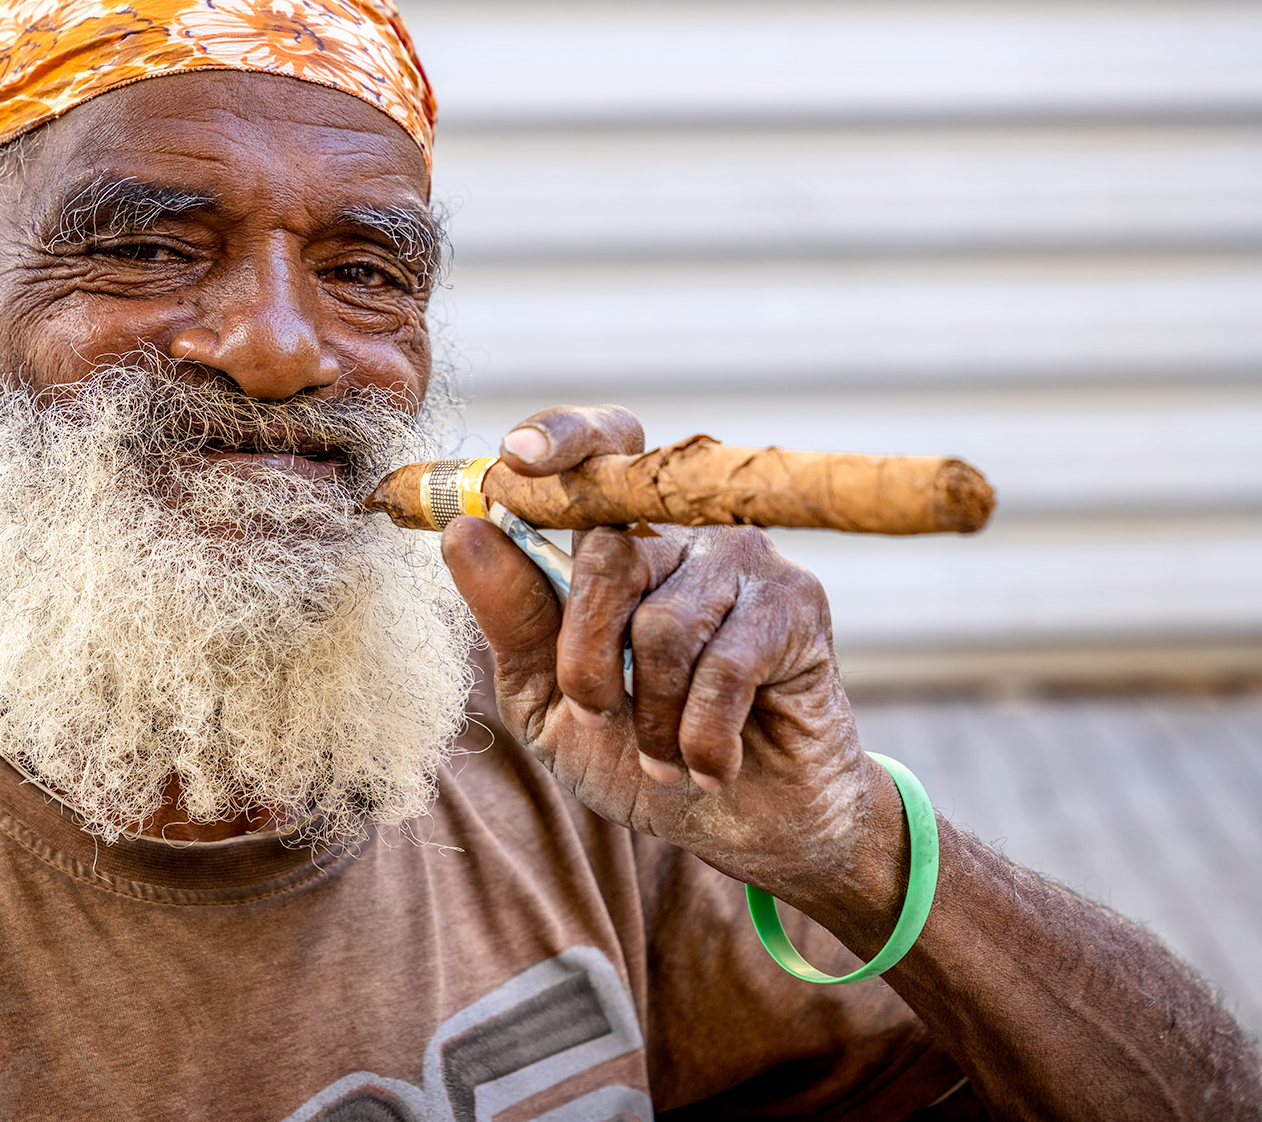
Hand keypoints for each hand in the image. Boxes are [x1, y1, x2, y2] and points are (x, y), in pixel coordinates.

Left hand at [440, 405, 906, 932]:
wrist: (743, 823)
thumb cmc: (638, 753)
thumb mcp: (546, 699)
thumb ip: (511, 618)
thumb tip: (465, 532)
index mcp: (617, 537)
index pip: (597, 448)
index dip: (559, 438)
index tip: (516, 460)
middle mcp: (681, 531)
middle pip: (609, 555)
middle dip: (585, 660)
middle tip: (597, 716)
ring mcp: (742, 560)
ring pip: (664, 624)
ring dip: (651, 718)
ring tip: (663, 755)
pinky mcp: (796, 603)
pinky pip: (725, 666)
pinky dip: (701, 738)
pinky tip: (711, 765)